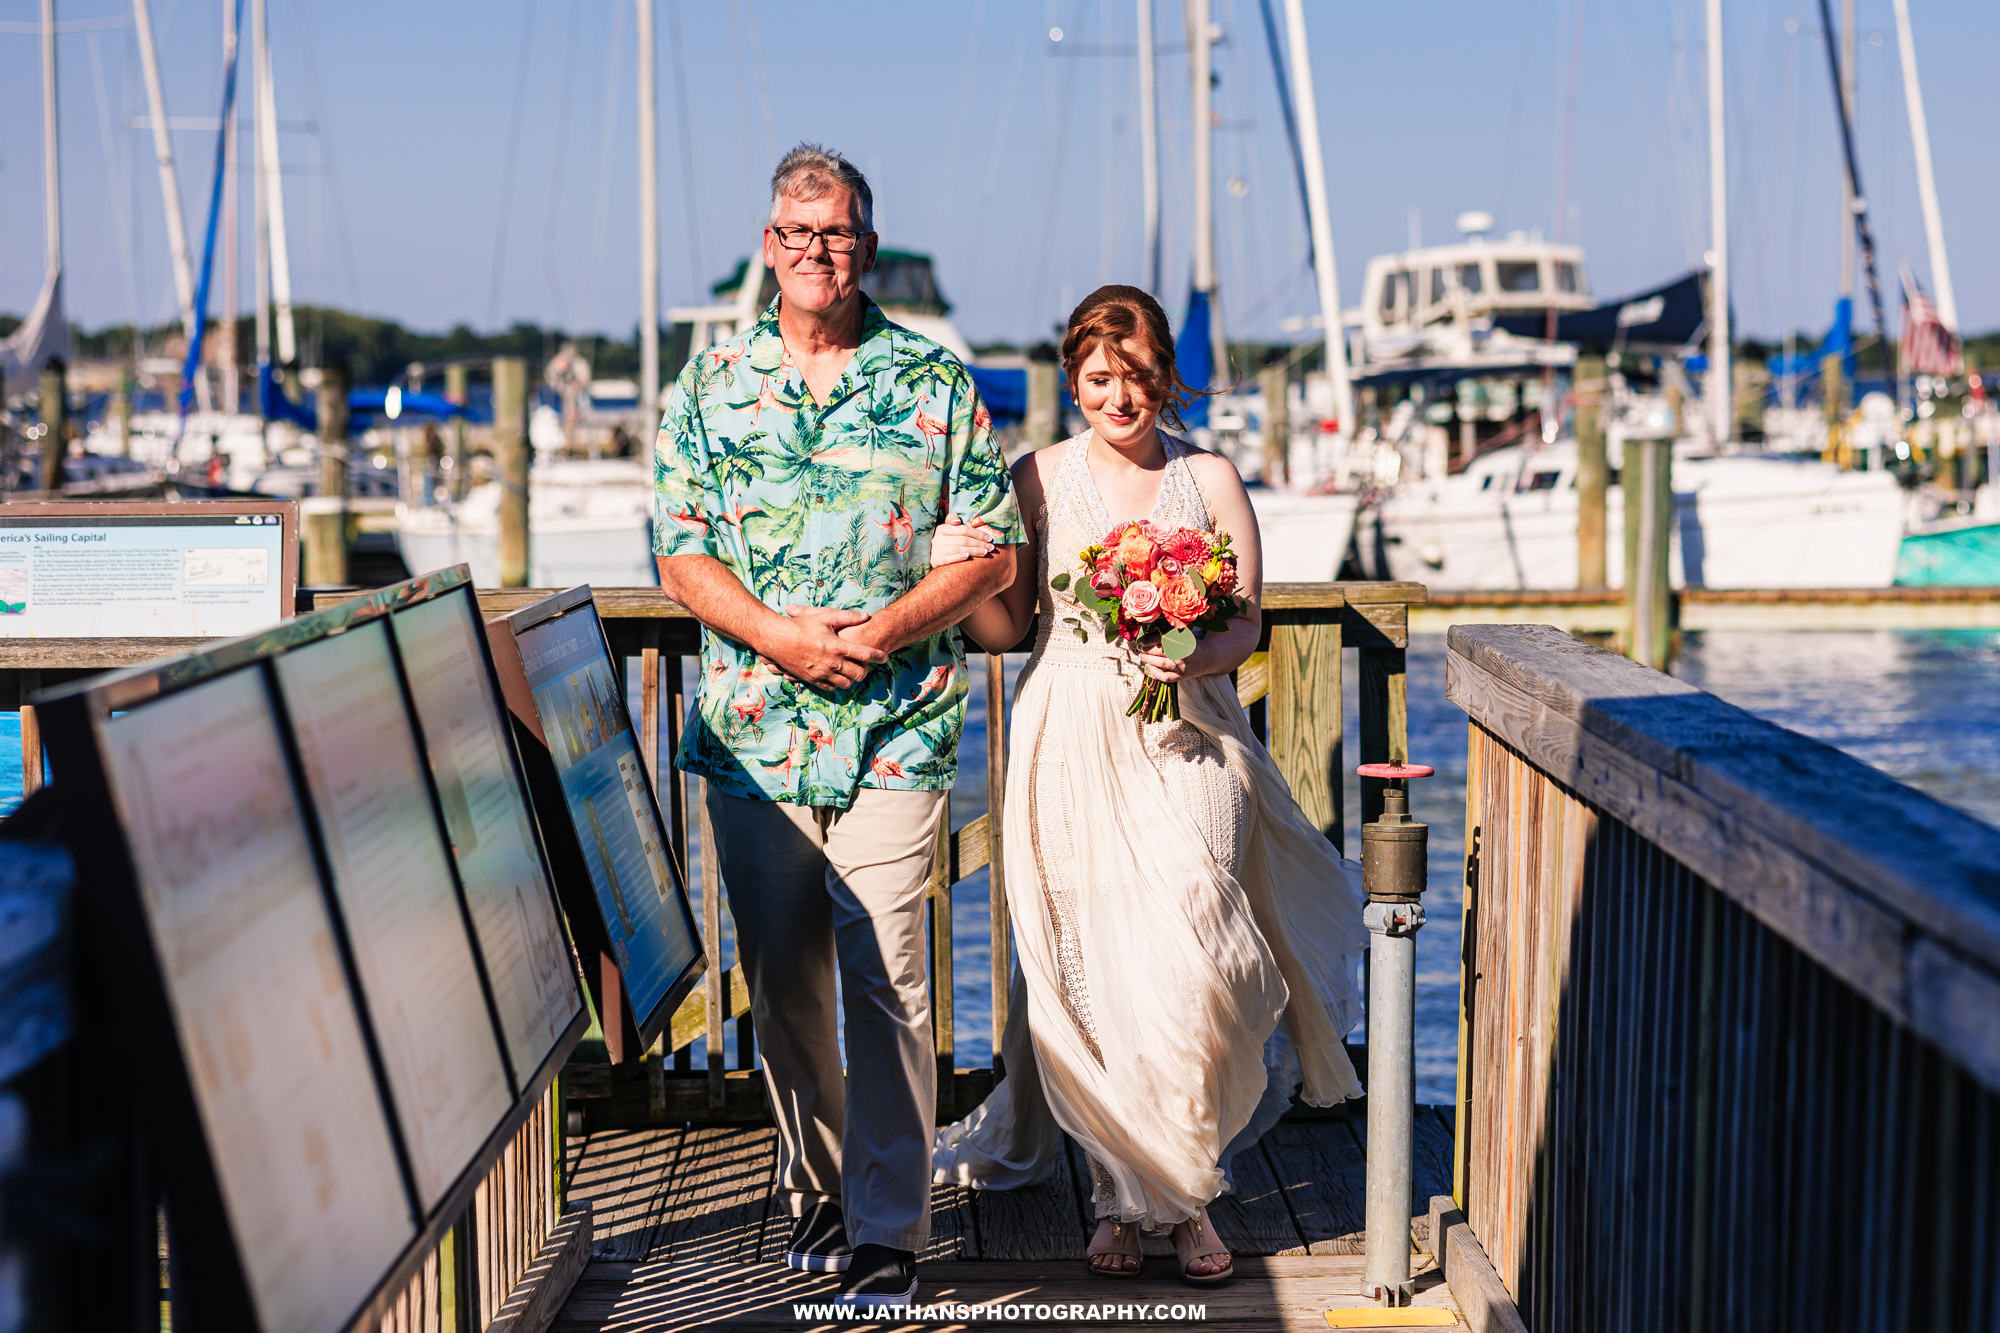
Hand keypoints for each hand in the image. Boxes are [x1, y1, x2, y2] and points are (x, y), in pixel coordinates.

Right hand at [761, 606, 889, 689]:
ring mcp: (822, 673)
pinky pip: (831, 687)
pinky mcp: (812, 679)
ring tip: (852, 669)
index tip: (885, 657)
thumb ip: (847, 617)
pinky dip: (837, 682)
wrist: (776, 639)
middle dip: (866, 670)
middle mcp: (832, 662)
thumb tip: (865, 615)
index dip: (879, 657)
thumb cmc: (801, 626)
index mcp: (837, 646)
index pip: (866, 654)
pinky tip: (837, 674)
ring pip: (847, 683)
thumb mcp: (825, 617)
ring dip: (852, 678)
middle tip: (866, 665)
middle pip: (859, 673)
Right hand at [930, 513, 1000, 564]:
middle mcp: (938, 539)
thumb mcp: (946, 528)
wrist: (929, 555)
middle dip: (979, 543)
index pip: (963, 530)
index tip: (989, 538)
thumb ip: (952, 519)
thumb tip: (957, 521)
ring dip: (973, 551)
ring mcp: (936, 550)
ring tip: (985, 552)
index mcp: (942, 529)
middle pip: (963, 540)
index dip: (978, 534)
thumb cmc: (943, 541)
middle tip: (991, 547)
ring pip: (958, 549)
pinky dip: (958, 557)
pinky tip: (967, 557)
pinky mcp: (935, 561)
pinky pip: (947, 559)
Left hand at [1133, 634, 1208, 683]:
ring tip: (1142, 656)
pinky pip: (1166, 677)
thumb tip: (1148, 633)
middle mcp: (1184, 654)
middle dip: (1147, 650)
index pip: (1163, 640)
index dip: (1150, 640)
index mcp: (1184, 641)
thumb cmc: (1192, 645)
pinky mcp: (1182, 677)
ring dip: (1148, 659)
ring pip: (1161, 664)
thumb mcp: (1184, 636)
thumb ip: (1170, 634)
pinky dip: (1156, 673)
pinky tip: (1150, 667)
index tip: (1143, 641)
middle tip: (1140, 648)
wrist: (1207, 658)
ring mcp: (1183, 667)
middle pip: (1160, 651)